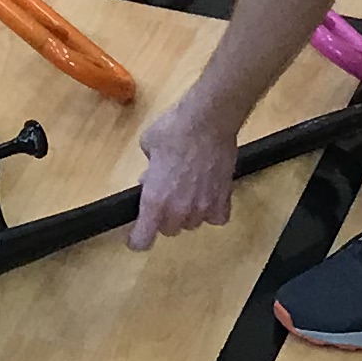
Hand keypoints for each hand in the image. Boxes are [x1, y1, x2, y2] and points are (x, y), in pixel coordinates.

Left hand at [127, 103, 237, 249]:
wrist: (208, 120)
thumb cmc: (175, 130)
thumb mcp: (148, 147)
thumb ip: (149, 172)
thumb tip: (151, 178)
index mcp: (154, 200)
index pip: (142, 240)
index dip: (138, 239)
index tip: (137, 235)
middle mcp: (179, 210)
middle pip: (169, 230)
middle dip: (165, 217)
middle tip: (165, 195)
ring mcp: (203, 207)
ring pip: (192, 223)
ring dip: (188, 212)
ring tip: (188, 189)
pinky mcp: (224, 200)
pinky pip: (216, 217)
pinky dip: (212, 210)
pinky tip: (208, 194)